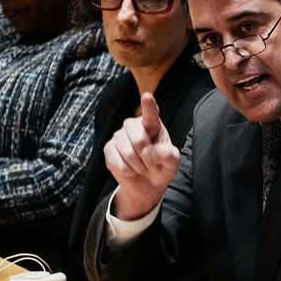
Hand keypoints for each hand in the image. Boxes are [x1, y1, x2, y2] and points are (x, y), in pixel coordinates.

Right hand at [104, 93, 179, 219]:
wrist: (146, 184)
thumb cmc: (161, 167)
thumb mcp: (172, 163)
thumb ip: (168, 155)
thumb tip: (149, 152)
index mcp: (152, 124)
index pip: (150, 113)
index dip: (148, 105)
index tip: (147, 96)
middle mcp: (133, 125)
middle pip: (138, 138)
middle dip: (147, 156)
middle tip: (152, 164)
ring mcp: (119, 136)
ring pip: (127, 152)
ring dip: (138, 166)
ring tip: (142, 168)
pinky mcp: (108, 149)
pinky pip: (117, 162)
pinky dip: (127, 171)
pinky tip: (131, 170)